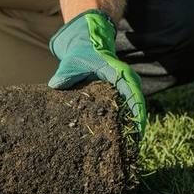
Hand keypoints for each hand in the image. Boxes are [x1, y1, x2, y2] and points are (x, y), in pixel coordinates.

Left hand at [48, 9, 145, 137]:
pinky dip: (125, 120)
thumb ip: (65, 75)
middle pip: (138, 105)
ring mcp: (125, 86)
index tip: (138, 132)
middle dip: (137, 126)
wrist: (87, 45)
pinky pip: (127, 107)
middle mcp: (127, 80)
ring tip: (129, 147)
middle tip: (133, 148)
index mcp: (119, 73)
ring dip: (132, 125)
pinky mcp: (120, 92)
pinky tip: (120, 137)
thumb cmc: (81, 54)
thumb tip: (54, 86)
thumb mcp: (72, 63)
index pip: (133, 94)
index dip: (138, 113)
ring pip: (134, 107)